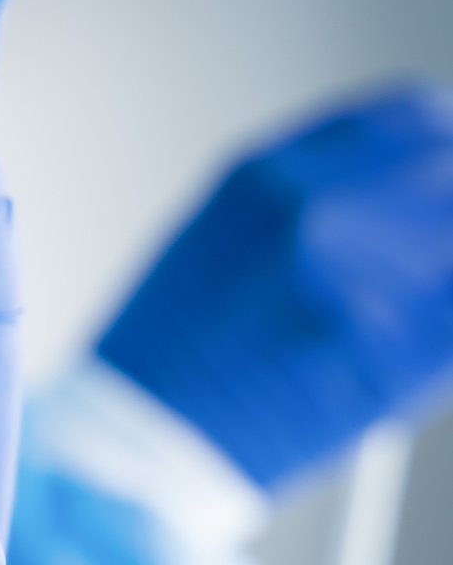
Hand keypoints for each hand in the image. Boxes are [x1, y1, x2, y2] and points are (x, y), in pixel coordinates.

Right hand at [99, 85, 452, 487]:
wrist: (143, 446)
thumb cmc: (173, 355)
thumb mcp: (220, 239)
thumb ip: (307, 202)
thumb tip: (397, 188)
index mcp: (265, 177)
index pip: (407, 118)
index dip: (438, 144)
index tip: (445, 164)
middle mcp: (316, 211)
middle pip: (447, 172)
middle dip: (442, 208)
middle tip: (428, 244)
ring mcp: (362, 281)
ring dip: (437, 271)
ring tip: (392, 308)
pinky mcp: (399, 355)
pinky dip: (440, 329)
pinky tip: (403, 351)